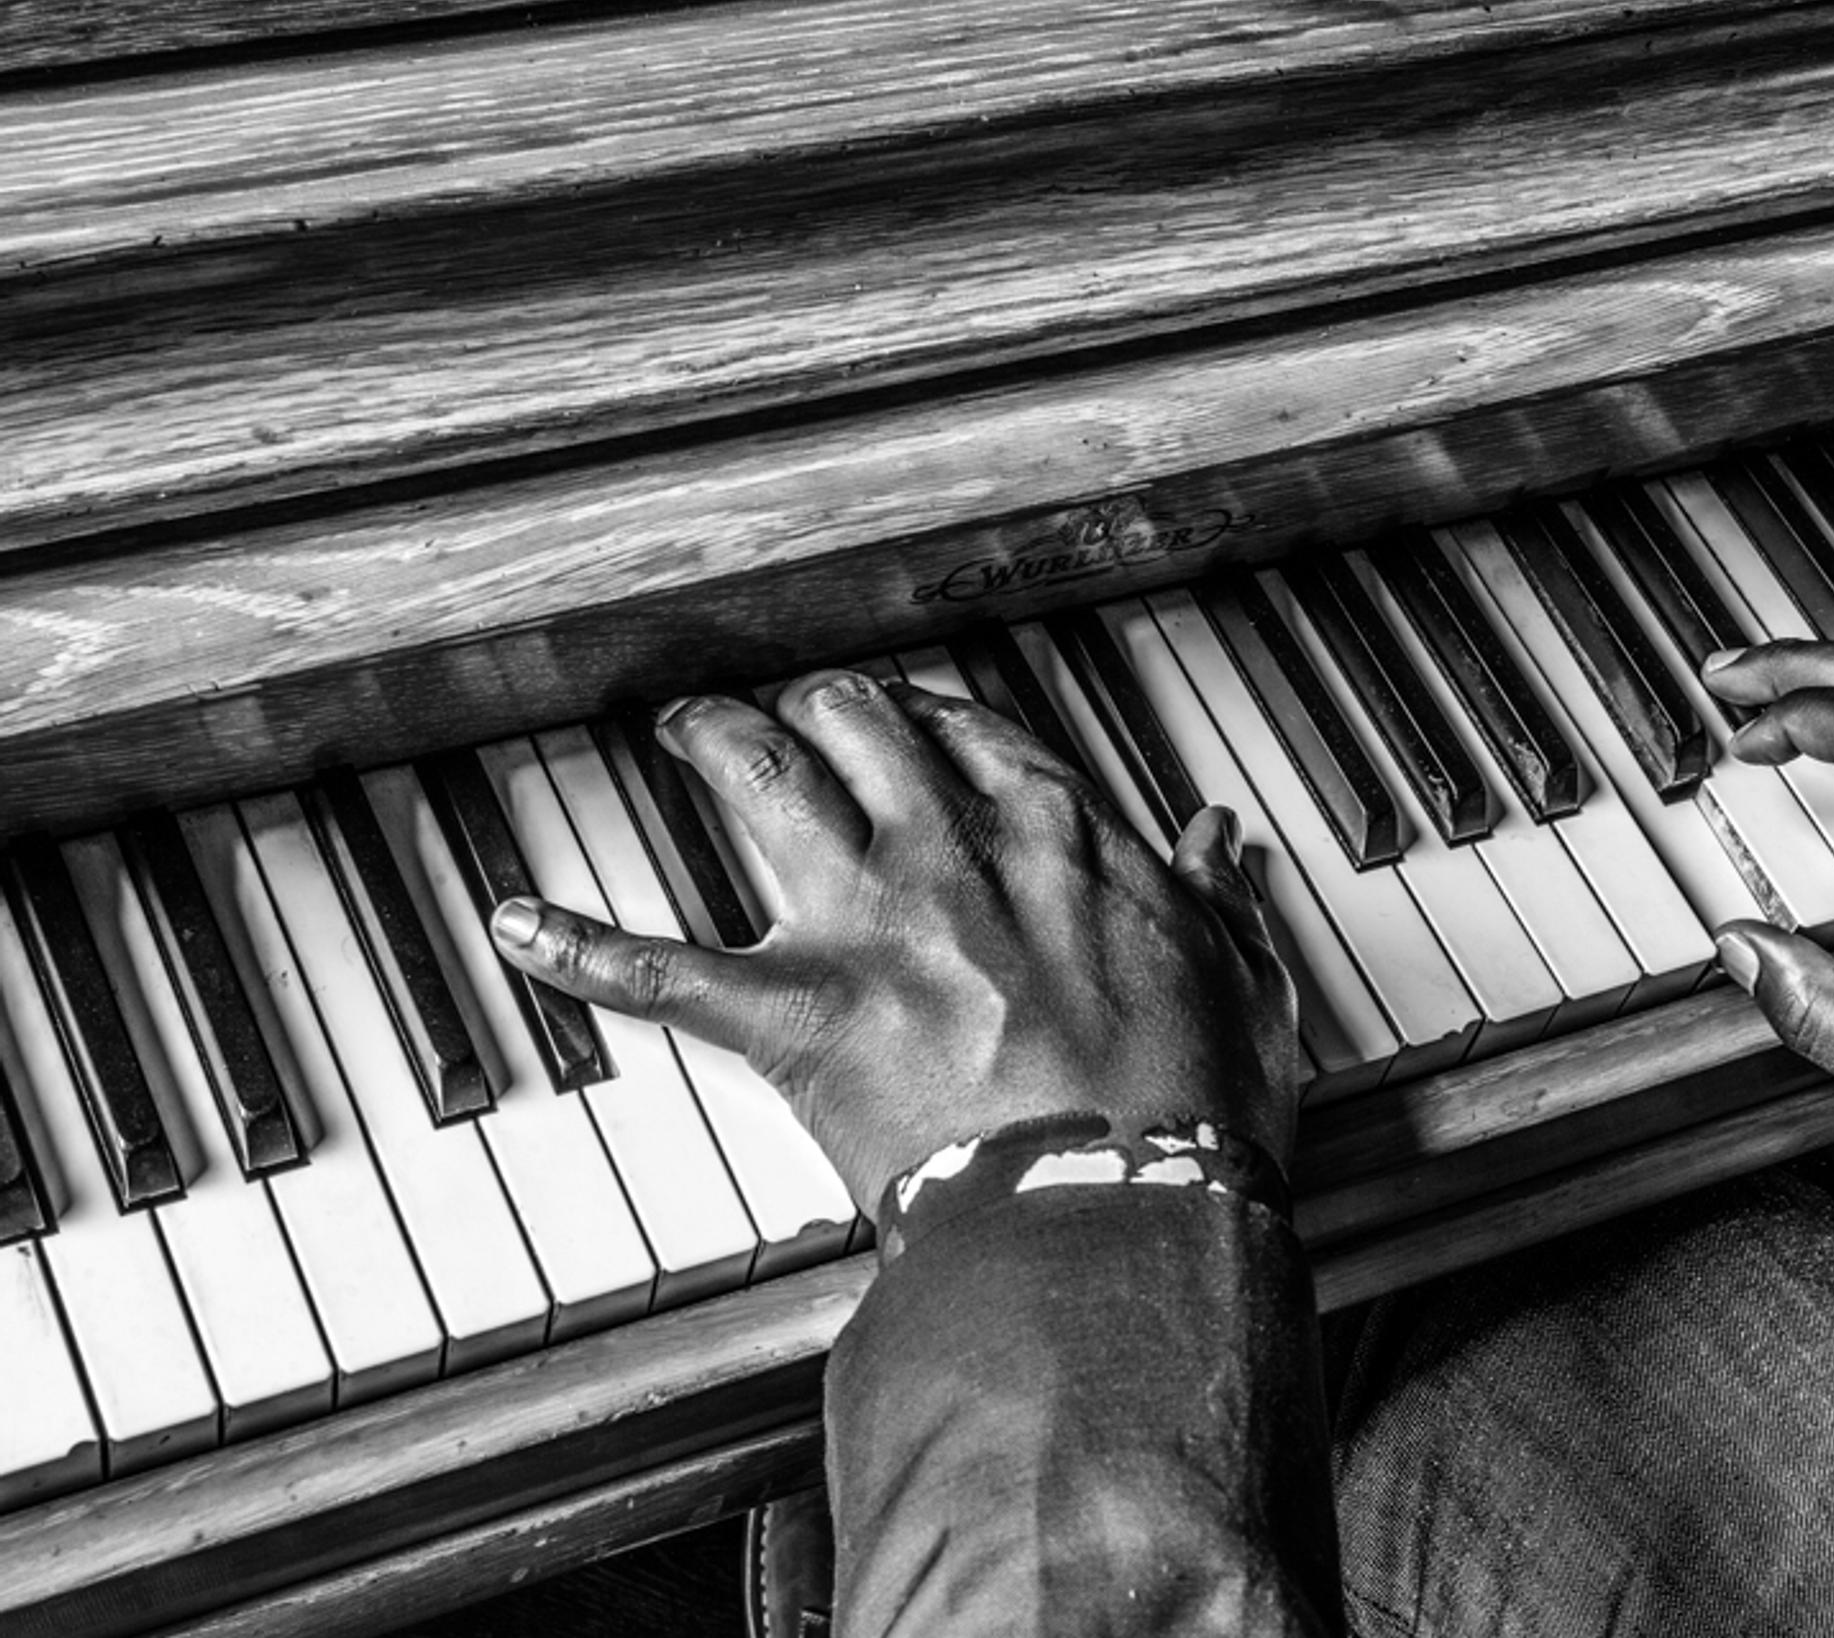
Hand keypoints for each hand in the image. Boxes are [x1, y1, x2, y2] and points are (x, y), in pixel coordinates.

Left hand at [485, 669, 1299, 1217]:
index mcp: (1061, 836)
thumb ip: (1223, 904)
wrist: (1118, 1201)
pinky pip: (658, 969)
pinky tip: (516, 922)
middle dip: (818, 707)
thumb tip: (1222, 843)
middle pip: (862, 724)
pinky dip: (575, 946)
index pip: (976, 734)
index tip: (913, 720)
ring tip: (684, 727)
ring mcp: (867, 917)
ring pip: (766, 780)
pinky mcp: (793, 1011)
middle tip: (794, 713)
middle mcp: (954, 845)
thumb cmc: (1186, 1109)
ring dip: (714, 741)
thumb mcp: (1241, 983)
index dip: (932, 719)